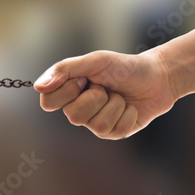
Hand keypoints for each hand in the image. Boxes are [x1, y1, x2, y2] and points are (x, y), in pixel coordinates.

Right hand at [34, 50, 176, 139]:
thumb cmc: (122, 67)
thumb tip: (38, 87)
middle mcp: (77, 109)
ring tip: (118, 95)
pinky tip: (129, 106)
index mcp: (68, 92)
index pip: (48, 102)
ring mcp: (94, 123)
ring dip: (114, 105)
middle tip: (104, 86)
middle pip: (73, 116)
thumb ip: (64, 70)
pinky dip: (127, 113)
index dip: (66, 92)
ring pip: (96, 124)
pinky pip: (115, 129)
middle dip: (95, 97)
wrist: (156, 76)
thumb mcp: (94, 61)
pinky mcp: (112, 133)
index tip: (83, 79)